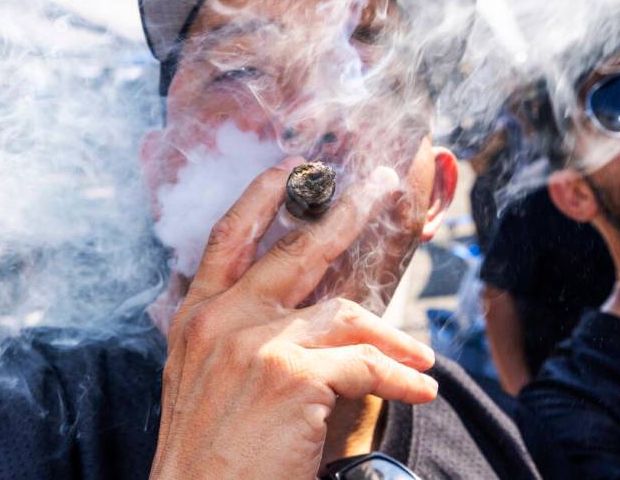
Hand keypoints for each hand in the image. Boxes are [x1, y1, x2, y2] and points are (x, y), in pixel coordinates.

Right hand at [149, 161, 436, 479]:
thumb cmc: (208, 451)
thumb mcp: (203, 379)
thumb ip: (236, 334)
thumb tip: (301, 309)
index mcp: (198, 317)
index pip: (228, 238)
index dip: (261, 197)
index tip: (291, 169)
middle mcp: (224, 319)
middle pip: (296, 249)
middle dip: (344, 213)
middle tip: (377, 187)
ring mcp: (259, 343)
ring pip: (348, 313)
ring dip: (394, 336)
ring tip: (421, 355)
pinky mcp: (294, 376)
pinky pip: (368, 364)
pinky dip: (401, 377)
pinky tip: (419, 387)